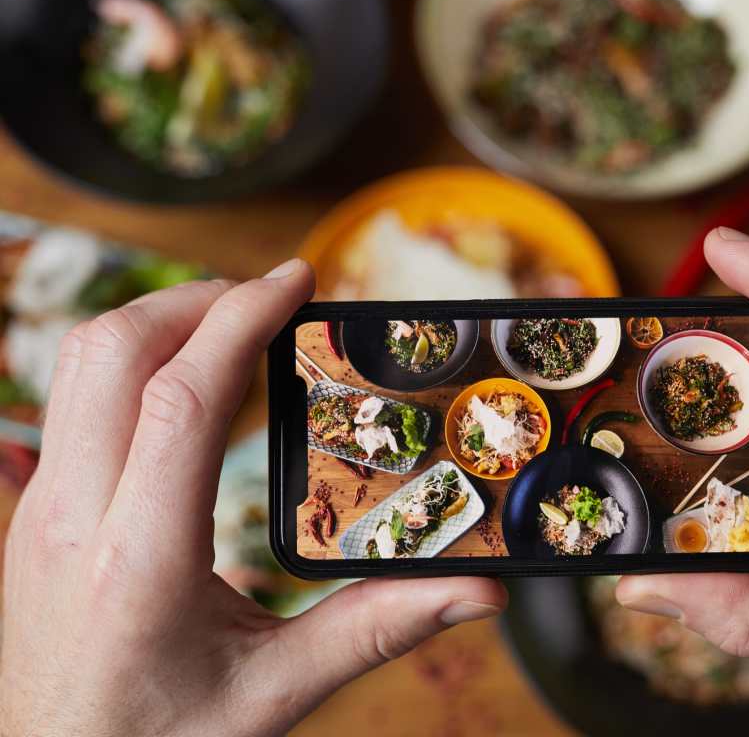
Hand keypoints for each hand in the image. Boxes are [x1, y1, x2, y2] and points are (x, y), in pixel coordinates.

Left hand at [0, 260, 505, 736]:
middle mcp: (70, 521)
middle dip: (193, 298)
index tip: (297, 278)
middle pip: (109, 351)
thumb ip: (377, 629)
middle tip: (269, 298)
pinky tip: (172, 382)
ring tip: (231, 325)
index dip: (241, 317)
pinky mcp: (27, 519)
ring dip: (153, 323)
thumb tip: (478, 592)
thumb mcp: (273, 694)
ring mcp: (35, 515)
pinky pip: (61, 406)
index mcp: (138, 560)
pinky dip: (122, 366)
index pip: (181, 397)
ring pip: (73, 368)